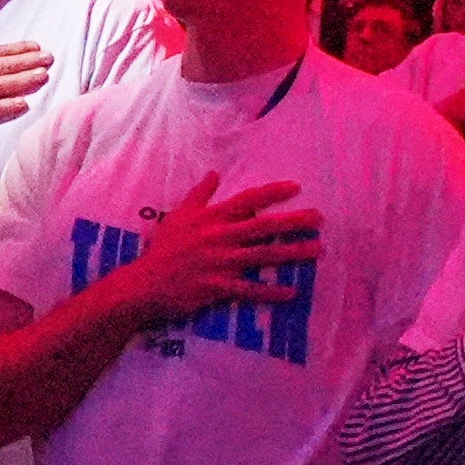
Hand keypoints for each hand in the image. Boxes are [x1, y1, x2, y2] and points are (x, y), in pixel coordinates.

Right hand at [104, 175, 320, 326]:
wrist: (145, 284)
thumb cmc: (163, 249)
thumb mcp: (177, 216)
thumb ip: (198, 194)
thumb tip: (214, 173)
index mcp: (211, 218)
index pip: (247, 200)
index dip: (273, 192)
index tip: (296, 187)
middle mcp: (220, 238)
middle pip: (264, 227)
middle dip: (294, 222)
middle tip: (319, 218)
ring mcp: (221, 264)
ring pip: (264, 256)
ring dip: (293, 253)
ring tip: (318, 249)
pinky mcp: (219, 287)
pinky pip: (251, 290)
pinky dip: (271, 291)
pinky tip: (292, 291)